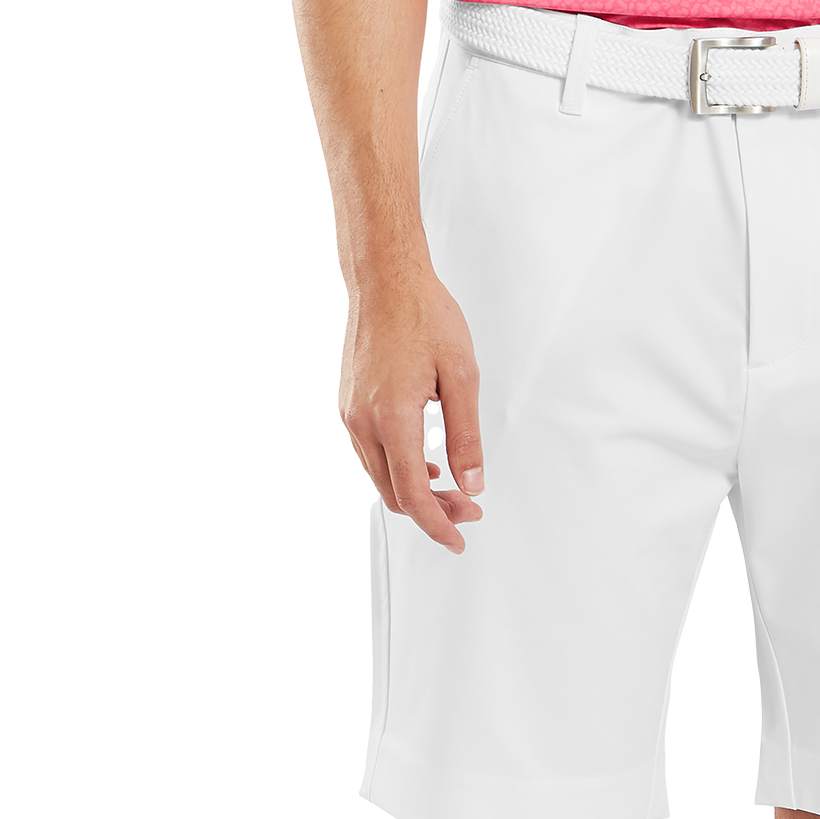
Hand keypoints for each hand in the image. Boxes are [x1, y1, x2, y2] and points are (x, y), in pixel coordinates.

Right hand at [339, 261, 483, 553]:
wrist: (384, 279)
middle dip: (432, 512)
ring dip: (414, 493)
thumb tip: (472, 484)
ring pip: (380, 479)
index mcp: (392, 418)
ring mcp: (350, 415)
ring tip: (451, 491)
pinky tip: (423, 467)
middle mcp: (363, 422)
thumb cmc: (423, 315)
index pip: (413, 495)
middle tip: (468, 509)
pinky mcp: (347, 406)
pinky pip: (371, 456)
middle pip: (394, 494)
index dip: (438, 525)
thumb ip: (466, 437)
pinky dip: (397, 471)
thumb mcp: (462, 377)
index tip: (458, 539)